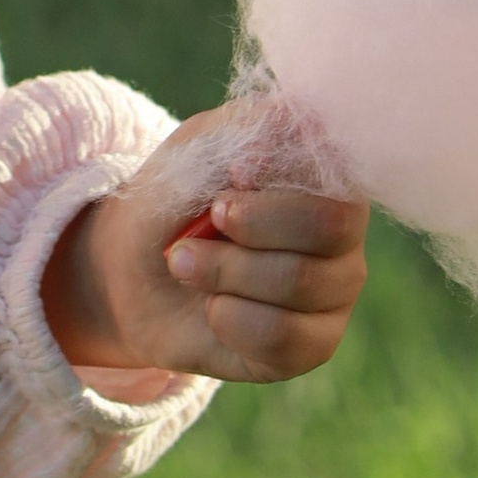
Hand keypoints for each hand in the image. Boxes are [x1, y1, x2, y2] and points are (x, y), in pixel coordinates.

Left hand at [41, 104, 369, 387]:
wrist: (133, 269)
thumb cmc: (175, 197)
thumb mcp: (197, 148)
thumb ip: (246, 132)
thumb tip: (288, 135)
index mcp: (325, 171)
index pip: (339, 170)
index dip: (280, 181)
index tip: (230, 178)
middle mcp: (345, 231)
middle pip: (329, 228)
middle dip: (249, 228)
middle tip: (204, 223)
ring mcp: (335, 291)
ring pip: (299, 283)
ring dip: (223, 271)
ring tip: (185, 264)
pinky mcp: (313, 344)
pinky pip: (283, 338)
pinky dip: (228, 318)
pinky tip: (213, 307)